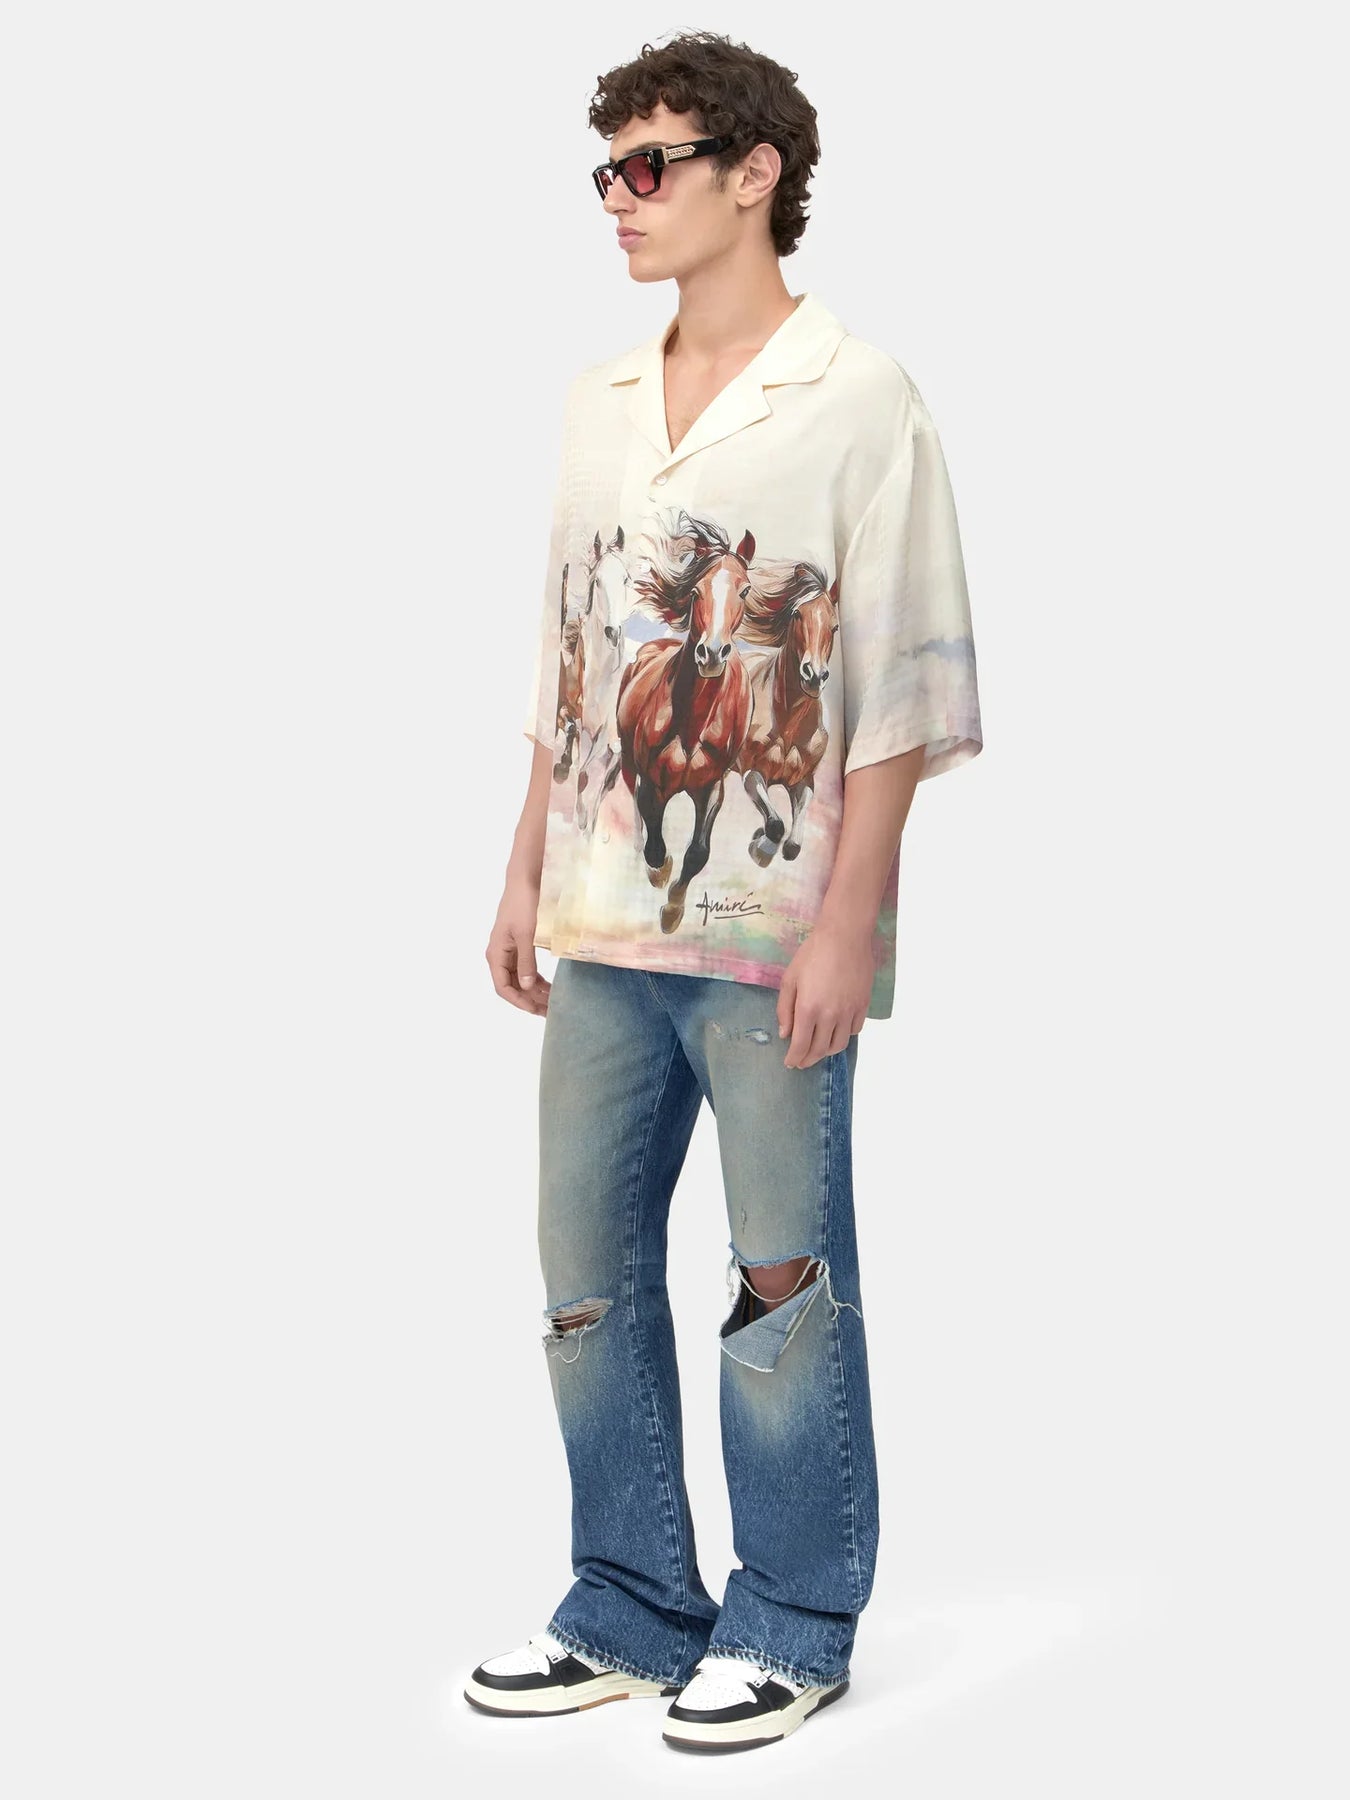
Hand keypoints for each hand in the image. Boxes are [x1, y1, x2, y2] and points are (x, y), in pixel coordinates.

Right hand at [485, 879, 550, 1014]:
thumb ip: (527, 962)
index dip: (520, 1002)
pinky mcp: (519, 945)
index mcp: (496, 954)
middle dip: (530, 999)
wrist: (526, 880)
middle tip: (551, 1010)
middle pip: (512, 986)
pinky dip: (537, 979)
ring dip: (534, 991)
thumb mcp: (527, 936)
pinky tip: (550, 985)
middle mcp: (499, 955)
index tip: (538, 1010)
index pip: (504, 988)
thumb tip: (528, 987)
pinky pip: (525, 968)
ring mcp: (509, 951)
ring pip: (519, 979)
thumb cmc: (524, 905)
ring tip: (553, 1000)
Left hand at [776, 923, 871, 1067]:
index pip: (801, 1045)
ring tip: (818, 1049)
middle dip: (808, 1059)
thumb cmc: (813, 953)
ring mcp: (849, 1011)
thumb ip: (784, 1009)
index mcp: (808, 1009)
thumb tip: (786, 1034)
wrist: (845, 936)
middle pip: (820, 1049)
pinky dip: (844, 1036)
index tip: (790, 1063)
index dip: (795, 1058)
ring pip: (839, 1044)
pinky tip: (836, 1032)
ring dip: (826, 1051)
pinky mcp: (863, 1005)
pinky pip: (854, 1030)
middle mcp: (830, 1015)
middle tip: (801, 1062)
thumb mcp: (790, 978)